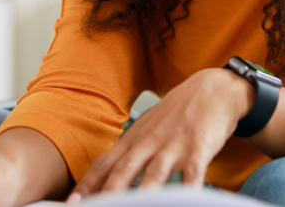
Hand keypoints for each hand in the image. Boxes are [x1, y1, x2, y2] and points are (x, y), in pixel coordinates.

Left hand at [68, 68, 253, 200]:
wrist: (211, 89)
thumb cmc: (175, 116)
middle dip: (107, 194)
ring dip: (142, 195)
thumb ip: (128, 157)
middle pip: (122, 171)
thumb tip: (108, 182)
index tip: (73, 202)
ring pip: (153, 175)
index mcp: (132, 141)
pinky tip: (185, 200)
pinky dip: (188, 189)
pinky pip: (193, 173)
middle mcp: (148, 143)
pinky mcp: (199, 147)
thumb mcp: (146, 133)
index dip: (87, 185)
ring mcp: (173, 145)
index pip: (103, 166)